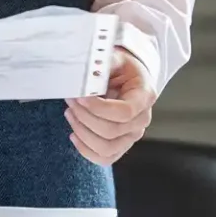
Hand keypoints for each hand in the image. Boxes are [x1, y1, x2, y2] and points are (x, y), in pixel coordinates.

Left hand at [66, 51, 154, 165]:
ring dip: (82, 132)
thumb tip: (84, 74)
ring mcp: (132, 135)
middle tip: (71, 100)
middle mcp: (142, 120)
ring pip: (106, 148)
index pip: (124, 112)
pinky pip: (104, 158)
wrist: (128, 76)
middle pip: (112, 131)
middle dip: (84, 117)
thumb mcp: (114, 58)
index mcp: (145, 96)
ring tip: (70, 113)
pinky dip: (85, 150)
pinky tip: (74, 134)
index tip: (80, 98)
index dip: (98, 108)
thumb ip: (101, 64)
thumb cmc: (122, 67)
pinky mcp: (121, 145)